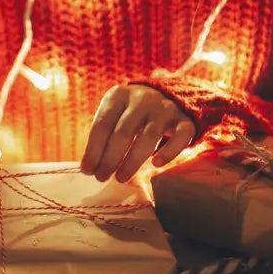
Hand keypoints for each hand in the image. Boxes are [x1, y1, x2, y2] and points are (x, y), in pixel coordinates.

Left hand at [80, 84, 195, 181]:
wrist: (169, 95)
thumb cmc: (131, 112)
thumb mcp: (114, 114)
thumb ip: (103, 135)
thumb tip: (88, 166)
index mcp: (119, 95)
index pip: (102, 124)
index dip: (93, 150)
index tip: (87, 170)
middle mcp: (142, 99)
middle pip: (123, 133)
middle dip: (110, 159)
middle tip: (101, 177)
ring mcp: (165, 109)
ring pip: (149, 137)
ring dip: (132, 161)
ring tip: (120, 178)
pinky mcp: (185, 121)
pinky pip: (180, 138)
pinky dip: (169, 152)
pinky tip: (156, 165)